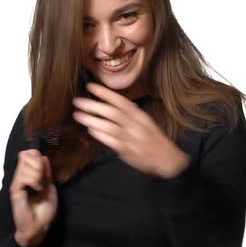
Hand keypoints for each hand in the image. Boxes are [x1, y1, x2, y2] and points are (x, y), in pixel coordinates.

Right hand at [9, 149, 57, 246]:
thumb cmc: (44, 209)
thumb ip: (46, 172)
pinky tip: (37, 189)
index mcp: (28, 175)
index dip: (36, 155)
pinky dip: (33, 181)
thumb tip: (44, 156)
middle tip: (43, 177)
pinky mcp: (15, 191)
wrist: (39, 226)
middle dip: (38, 163)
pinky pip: (23, 177)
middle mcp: (20, 177)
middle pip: (24, 155)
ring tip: (40, 186)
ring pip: (24, 165)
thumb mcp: (49, 186)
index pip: (27, 153)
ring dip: (37, 174)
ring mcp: (17, 183)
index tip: (45, 167)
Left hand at [72, 82, 190, 178]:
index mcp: (140, 116)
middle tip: (77, 101)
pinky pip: (110, 141)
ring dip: (91, 120)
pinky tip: (90, 130)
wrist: (168, 159)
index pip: (121, 101)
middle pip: (112, 112)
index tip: (90, 86)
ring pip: (109, 126)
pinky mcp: (127, 151)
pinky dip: (99, 135)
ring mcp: (131, 138)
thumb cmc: (155, 140)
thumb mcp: (146, 123)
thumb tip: (114, 105)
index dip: (105, 93)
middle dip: (93, 106)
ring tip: (78, 115)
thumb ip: (131, 115)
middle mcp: (136, 125)